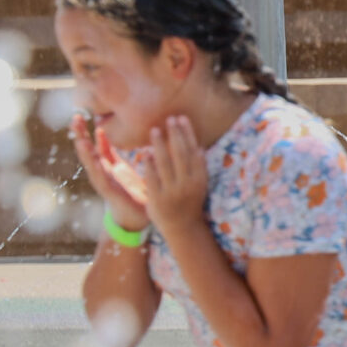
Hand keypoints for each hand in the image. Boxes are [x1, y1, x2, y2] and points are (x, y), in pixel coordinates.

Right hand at [71, 113, 149, 230]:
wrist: (139, 217)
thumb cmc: (137, 193)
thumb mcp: (133, 170)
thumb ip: (131, 156)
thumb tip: (137, 138)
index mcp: (109, 166)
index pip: (97, 145)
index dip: (90, 131)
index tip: (84, 115)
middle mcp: (102, 171)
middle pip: (88, 149)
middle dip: (80, 134)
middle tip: (75, 117)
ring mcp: (102, 180)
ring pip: (89, 160)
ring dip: (83, 147)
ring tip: (77, 132)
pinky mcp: (107, 188)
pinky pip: (98, 173)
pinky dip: (92, 162)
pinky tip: (88, 152)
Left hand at [135, 116, 209, 234]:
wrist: (183, 228)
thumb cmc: (190, 203)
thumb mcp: (199, 185)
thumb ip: (197, 167)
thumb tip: (198, 147)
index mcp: (199, 178)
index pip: (193, 151)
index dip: (188, 134)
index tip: (182, 118)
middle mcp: (188, 184)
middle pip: (181, 154)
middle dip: (175, 134)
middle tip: (169, 118)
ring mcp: (172, 191)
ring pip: (166, 163)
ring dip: (160, 145)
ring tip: (154, 130)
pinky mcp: (158, 199)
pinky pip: (153, 178)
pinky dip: (150, 165)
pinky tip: (146, 153)